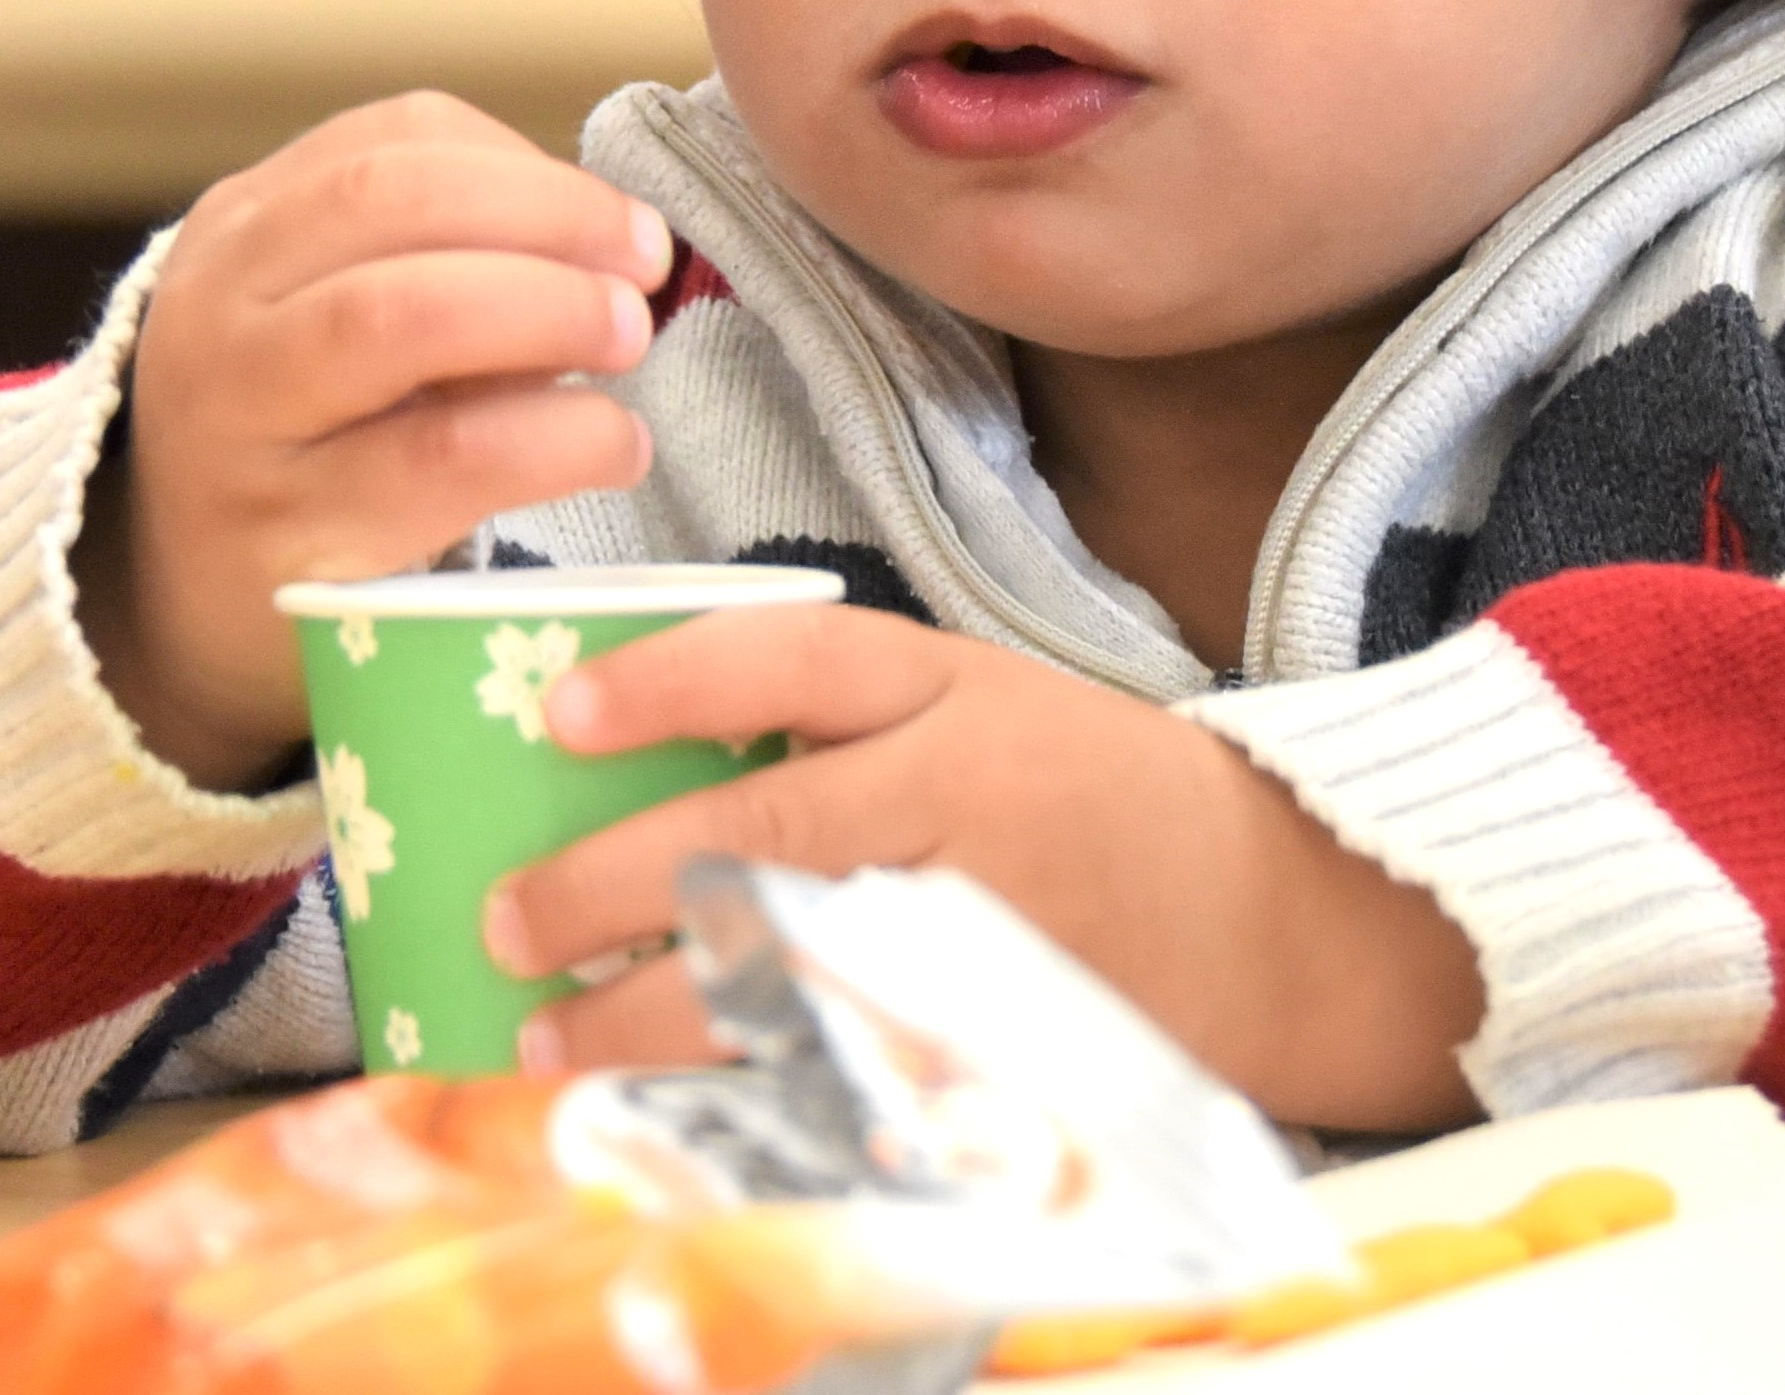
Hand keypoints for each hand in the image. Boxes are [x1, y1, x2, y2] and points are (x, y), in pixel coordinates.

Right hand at [88, 94, 677, 790]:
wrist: (192, 607)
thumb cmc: (311, 444)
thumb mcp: (347, 326)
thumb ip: (456, 270)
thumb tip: (620, 251)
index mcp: (245, 225)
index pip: (395, 141)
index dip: (532, 170)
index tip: (624, 224)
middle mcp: (219, 302)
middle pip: (390, 200)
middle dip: (548, 219)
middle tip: (644, 272)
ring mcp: (238, 417)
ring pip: (399, 314)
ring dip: (545, 309)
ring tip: (629, 340)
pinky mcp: (286, 532)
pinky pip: (440, 457)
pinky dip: (555, 439)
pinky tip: (613, 447)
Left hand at [479, 605, 1482, 1133]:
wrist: (1278, 915)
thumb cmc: (1096, 797)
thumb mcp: (986, 707)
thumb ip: (843, 725)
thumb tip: (636, 761)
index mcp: (964, 700)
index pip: (796, 665)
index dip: (670, 683)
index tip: (560, 715)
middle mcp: (969, 806)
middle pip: (761, 838)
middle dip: (612, 887)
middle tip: (507, 919)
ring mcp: (982, 937)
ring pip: (780, 974)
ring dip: (642, 1017)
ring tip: (543, 1041)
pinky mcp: (998, 1047)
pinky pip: (842, 1081)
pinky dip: (733, 1103)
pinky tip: (651, 1119)